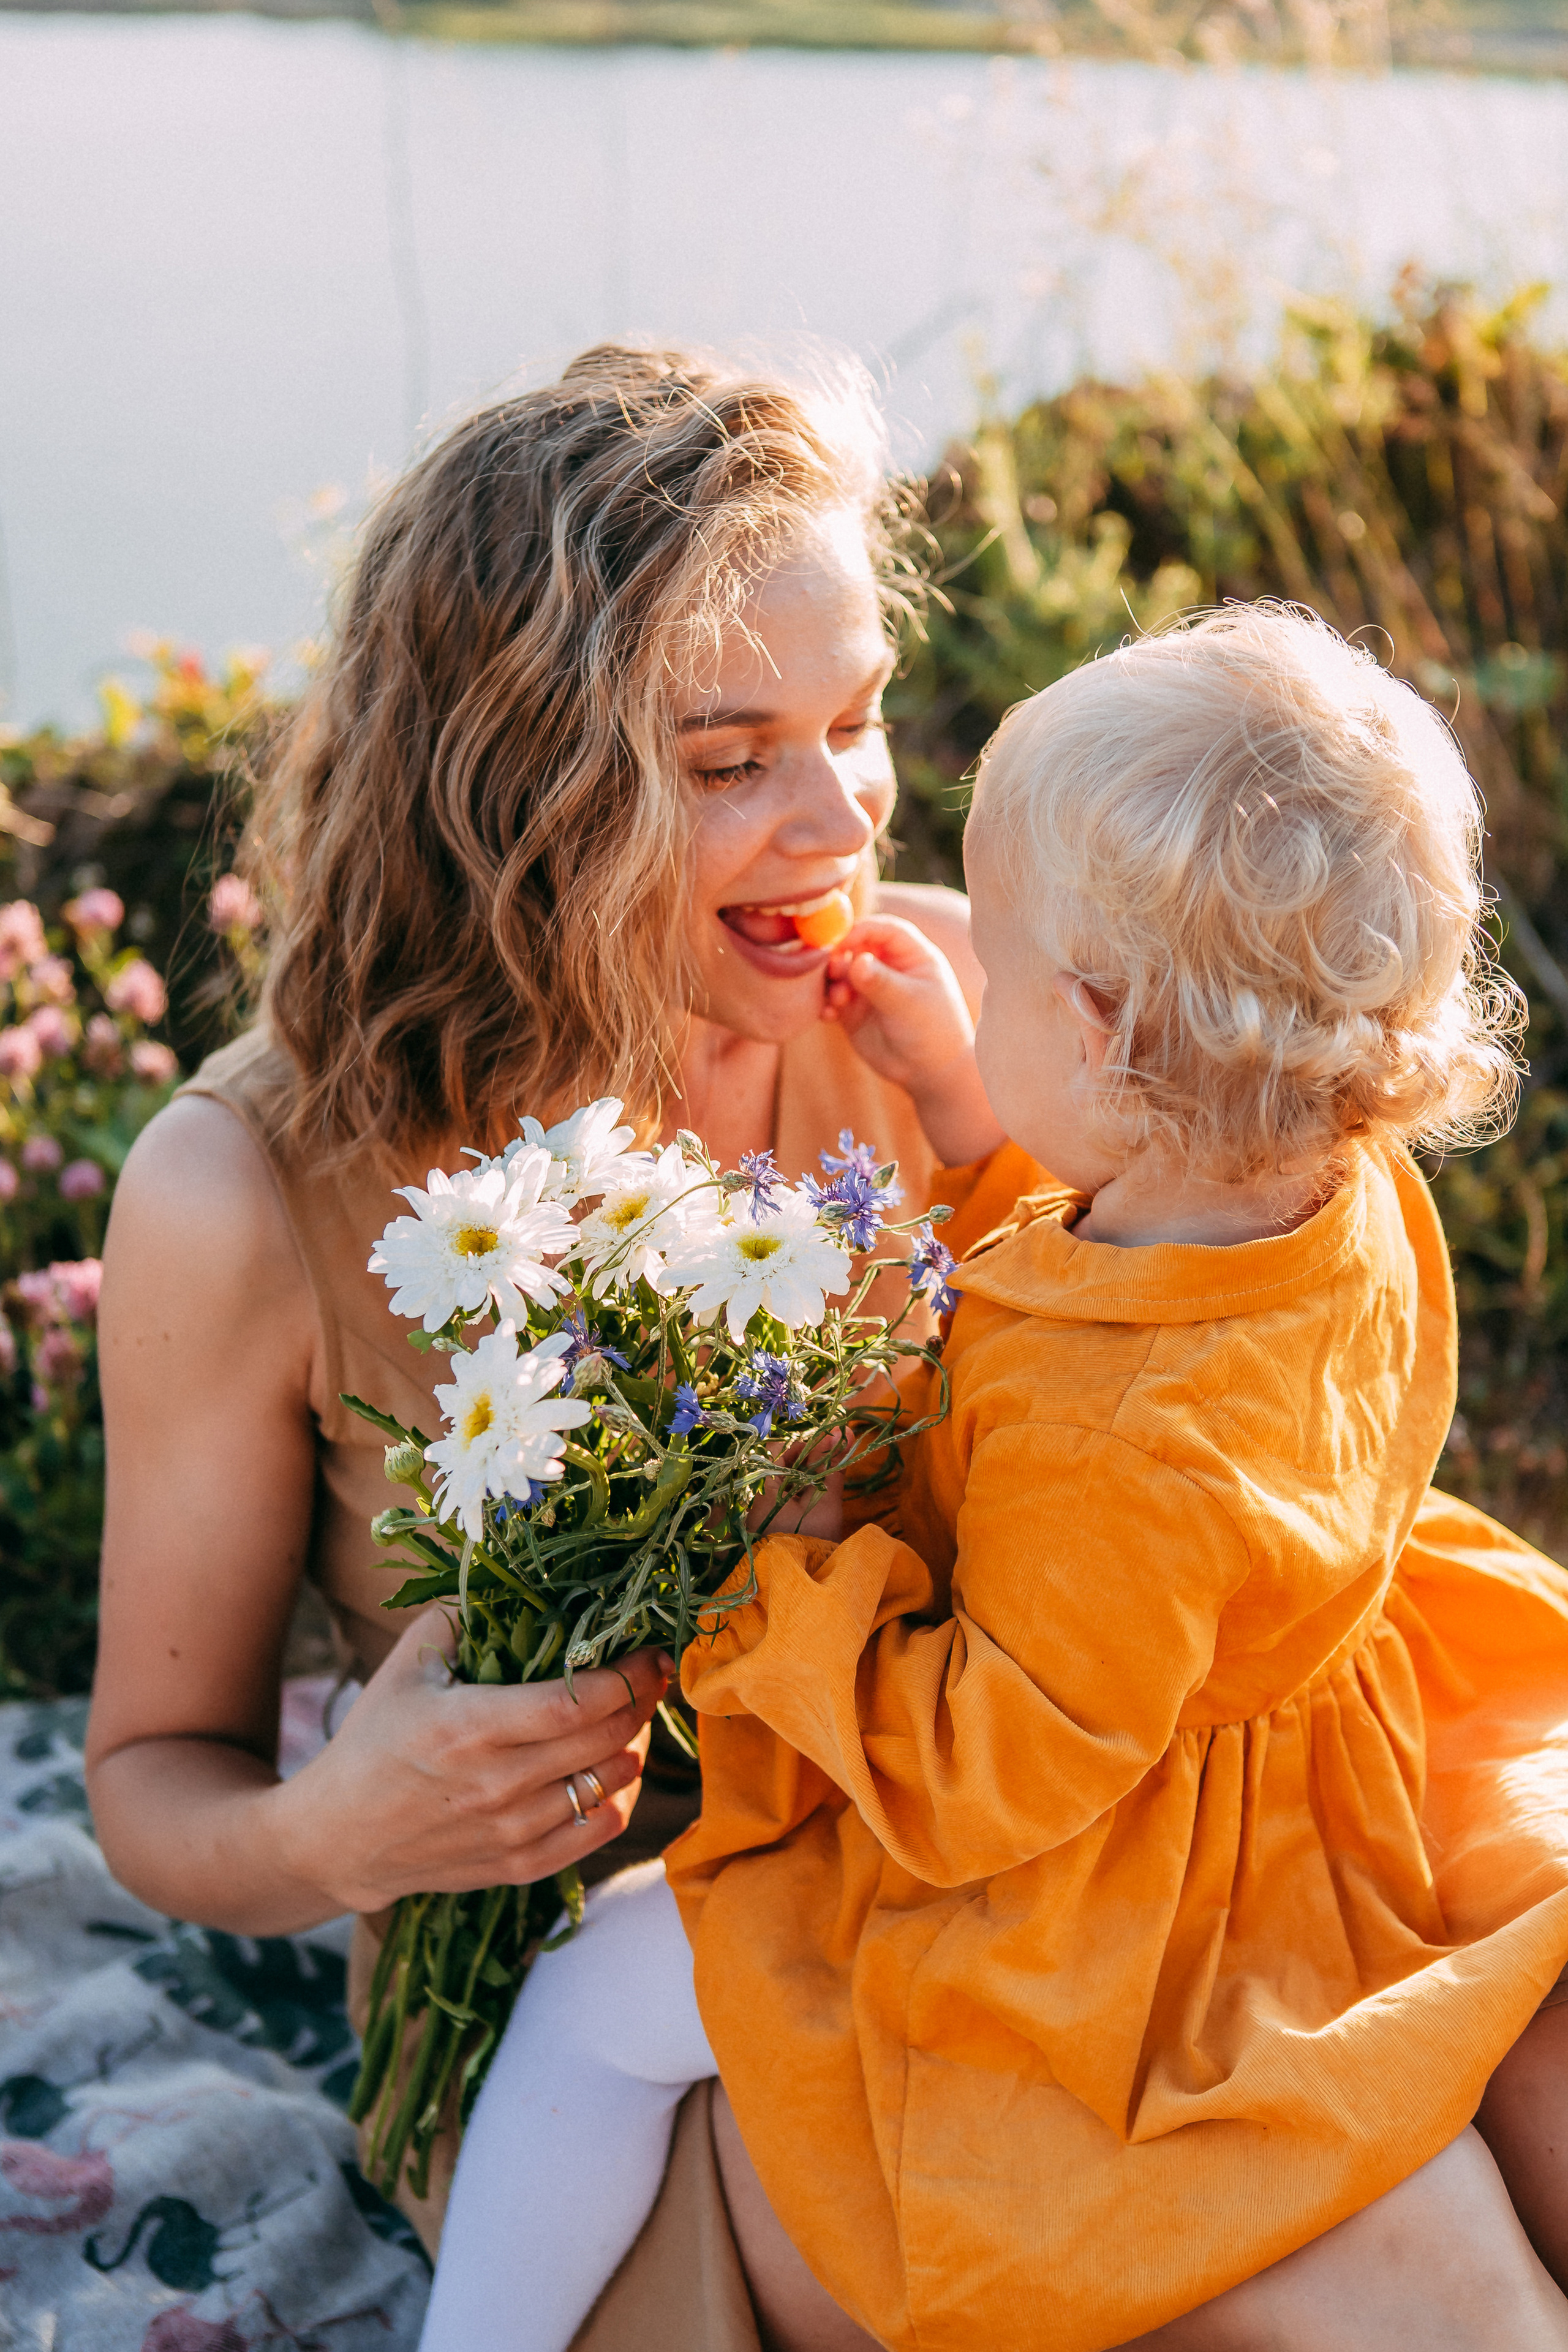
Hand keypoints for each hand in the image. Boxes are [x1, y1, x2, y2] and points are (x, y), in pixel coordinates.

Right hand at [272, 1608, 669, 1914]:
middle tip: (648, 1676)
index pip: (577, 1702)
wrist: (336, 1839)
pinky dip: (617, 1797)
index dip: (629, 1674)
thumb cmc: (373, 1741)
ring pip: (612, 1783)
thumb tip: (516, 1582)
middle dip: (642, 1700)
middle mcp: (498, 1784)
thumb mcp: (405, 1667)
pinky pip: (599, 1832)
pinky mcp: (518, 1867)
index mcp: (470, 1726)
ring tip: (625, 1719)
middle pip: (606, 1738)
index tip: (650, 1650)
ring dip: (632, 1745)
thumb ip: (461, 1618)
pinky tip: (609, 1770)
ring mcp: (511, 1831)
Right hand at [823, 915, 1004, 1166]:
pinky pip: (831, 998)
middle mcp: (888, 966)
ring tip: (837, 1000)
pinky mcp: (853, 1010)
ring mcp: (868, 987)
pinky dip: (825, 1003)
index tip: (842, 943)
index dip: (861, 931)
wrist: (931, 1071)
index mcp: (911, 954)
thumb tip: (856, 961)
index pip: (883, 929)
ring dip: (830, 981)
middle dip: (838, 955)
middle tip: (831, 969)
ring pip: (839, 971)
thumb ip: (882, 982)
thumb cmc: (932, 1031)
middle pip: (854, 946)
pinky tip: (828, 1016)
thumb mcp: (910, 1003)